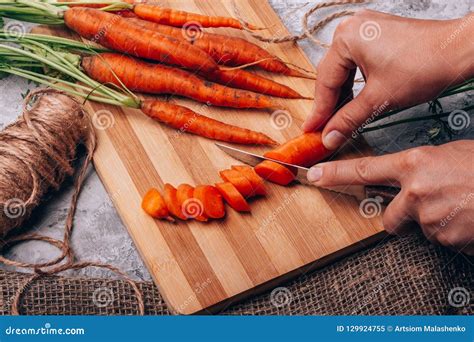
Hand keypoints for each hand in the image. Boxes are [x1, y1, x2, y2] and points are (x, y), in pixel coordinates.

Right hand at [302, 10, 473, 148]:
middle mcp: (351, 28)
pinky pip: (356, 62)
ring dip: (341, 95)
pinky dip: (354, 83)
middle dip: (329, 104)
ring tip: (336, 119)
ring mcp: (365, 29)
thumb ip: (348, 120)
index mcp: (346, 38)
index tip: (311, 130)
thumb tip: (329, 138)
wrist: (460, 51)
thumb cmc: (424, 66)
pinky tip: (353, 101)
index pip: (325, 82)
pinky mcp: (377, 34)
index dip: (319, 111)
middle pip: (332, 74)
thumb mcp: (379, 99)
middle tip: (322, 129)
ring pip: (343, 69)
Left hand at [307, 140, 473, 254]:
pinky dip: (453, 234)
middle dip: (402, 218)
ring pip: (420, 229)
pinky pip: (442, 240)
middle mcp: (416, 192)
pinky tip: (468, 219)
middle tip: (427, 206)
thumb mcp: (451, 154)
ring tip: (460, 207)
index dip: (335, 174)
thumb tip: (410, 178)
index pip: (364, 170)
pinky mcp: (447, 239)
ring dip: (435, 223)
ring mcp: (431, 218)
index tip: (315, 176)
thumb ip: (423, 167)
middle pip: (390, 218)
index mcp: (415, 165)